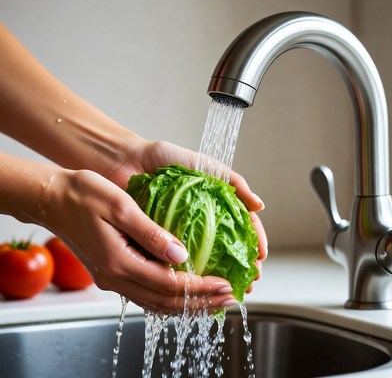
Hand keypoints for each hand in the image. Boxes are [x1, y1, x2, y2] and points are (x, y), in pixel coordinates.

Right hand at [37, 168, 235, 313]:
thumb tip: (181, 256)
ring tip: (213, 300)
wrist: (52, 199)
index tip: (226, 284)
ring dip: (187, 304)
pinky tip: (183, 291)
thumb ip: (151, 234)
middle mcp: (116, 278)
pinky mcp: (111, 272)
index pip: (170, 285)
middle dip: (200, 303)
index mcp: (120, 263)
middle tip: (229, 299)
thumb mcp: (121, 207)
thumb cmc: (83, 196)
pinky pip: (145, 294)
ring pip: (156, 303)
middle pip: (166, 302)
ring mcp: (112, 278)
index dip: (201, 288)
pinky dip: (169, 297)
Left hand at [106, 139, 267, 289]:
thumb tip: (259, 205)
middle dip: (241, 267)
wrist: (126, 160)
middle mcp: (198, 221)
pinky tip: (197, 287)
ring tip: (228, 291)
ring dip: (217, 278)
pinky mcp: (157, 241)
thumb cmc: (163, 158)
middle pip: (227, 249)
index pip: (241, 226)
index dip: (253, 242)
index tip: (260, 257)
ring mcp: (178, 233)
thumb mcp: (203, 165)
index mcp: (213, 204)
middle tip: (250, 282)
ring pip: (203, 262)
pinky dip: (187, 276)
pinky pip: (175, 262)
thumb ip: (232, 181)